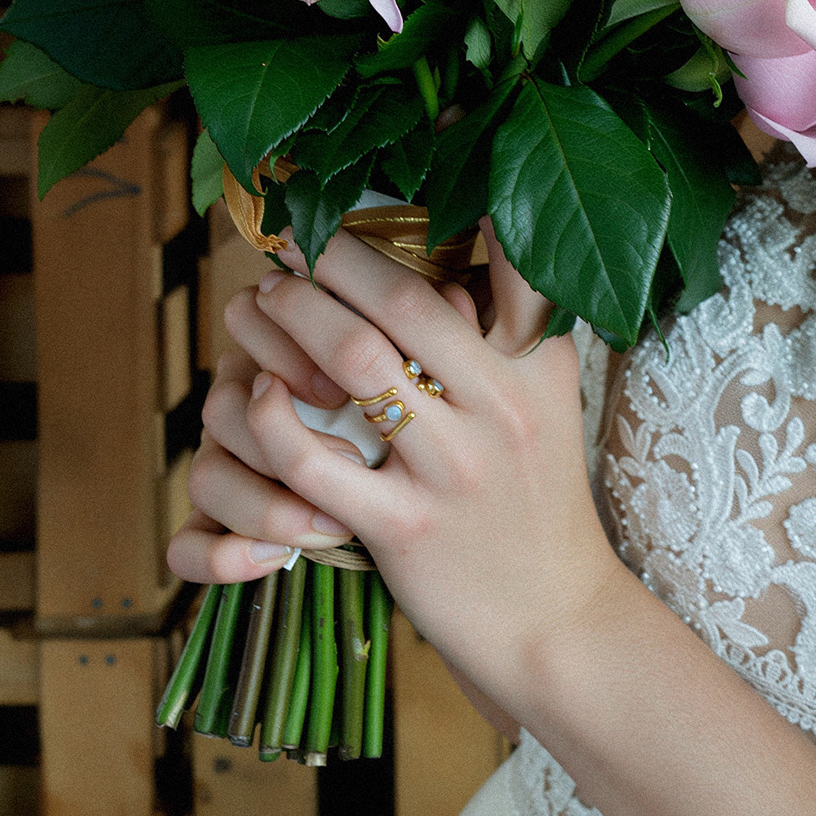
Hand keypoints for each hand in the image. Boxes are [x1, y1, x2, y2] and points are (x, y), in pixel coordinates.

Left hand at [170, 223, 618, 728]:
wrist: (555, 621)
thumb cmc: (540, 505)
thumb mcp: (547, 405)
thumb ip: (510, 336)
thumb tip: (451, 270)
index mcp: (538, 365)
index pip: (510, 258)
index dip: (447, 210)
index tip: (386, 194)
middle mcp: (501, 404)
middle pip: (401, 298)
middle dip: (331, 258)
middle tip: (293, 244)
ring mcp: (451, 466)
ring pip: (353, 360)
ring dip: (292, 317)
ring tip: (263, 301)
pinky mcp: (402, 526)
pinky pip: (314, 459)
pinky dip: (274, 416)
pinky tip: (261, 395)